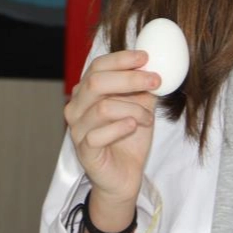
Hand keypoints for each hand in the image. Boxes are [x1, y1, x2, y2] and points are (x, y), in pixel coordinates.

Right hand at [64, 49, 159, 216]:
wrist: (125, 176)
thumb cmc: (129, 139)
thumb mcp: (141, 106)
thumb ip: (143, 87)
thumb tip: (155, 66)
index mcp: (86, 92)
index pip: (98, 66)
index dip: (121, 59)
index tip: (145, 57)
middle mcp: (76, 107)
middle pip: (96, 83)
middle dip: (129, 79)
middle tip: (155, 80)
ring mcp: (77, 129)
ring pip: (102, 108)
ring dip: (133, 109)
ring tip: (148, 117)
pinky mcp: (84, 151)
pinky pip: (98, 135)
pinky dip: (121, 128)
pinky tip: (134, 126)